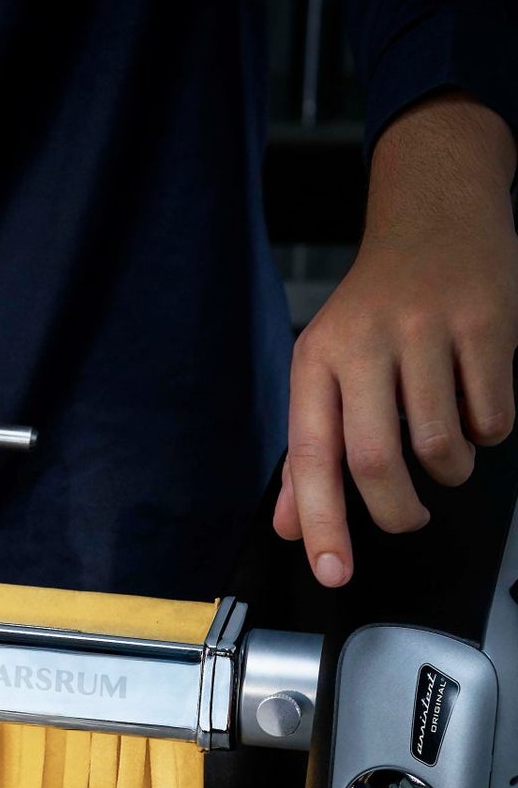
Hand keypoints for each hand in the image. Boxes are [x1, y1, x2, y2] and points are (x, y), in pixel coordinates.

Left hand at [277, 93, 517, 583]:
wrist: (434, 215)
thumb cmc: (374, 307)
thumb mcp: (326, 369)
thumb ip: (310, 451)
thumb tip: (294, 526)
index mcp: (315, 361)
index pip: (310, 456)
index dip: (322, 521)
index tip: (332, 572)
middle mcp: (363, 345)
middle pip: (376, 461)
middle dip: (396, 512)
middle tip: (407, 521)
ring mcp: (426, 333)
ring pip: (441, 446)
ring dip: (449, 472)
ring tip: (445, 454)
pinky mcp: (487, 325)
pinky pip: (493, 417)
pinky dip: (489, 434)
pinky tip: (476, 411)